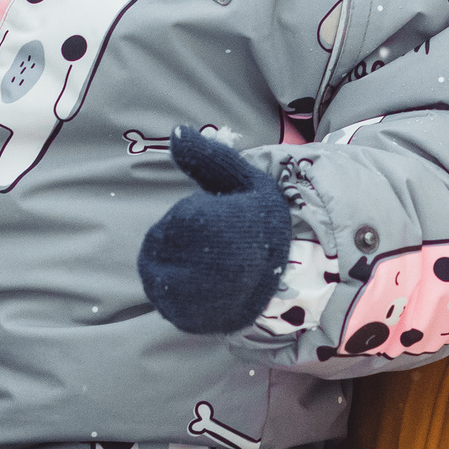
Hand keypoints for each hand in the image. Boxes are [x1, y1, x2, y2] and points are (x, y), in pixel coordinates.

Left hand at [137, 128, 293, 334]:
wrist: (290, 286)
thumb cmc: (265, 226)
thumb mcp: (246, 182)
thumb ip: (210, 157)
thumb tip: (177, 131)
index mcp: (206, 227)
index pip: (181, 217)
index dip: (204, 217)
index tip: (231, 226)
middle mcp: (190, 265)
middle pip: (165, 239)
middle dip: (187, 237)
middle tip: (222, 246)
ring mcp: (183, 296)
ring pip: (158, 265)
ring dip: (179, 259)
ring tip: (214, 264)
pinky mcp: (179, 317)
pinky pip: (160, 294)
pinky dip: (174, 285)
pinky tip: (201, 282)